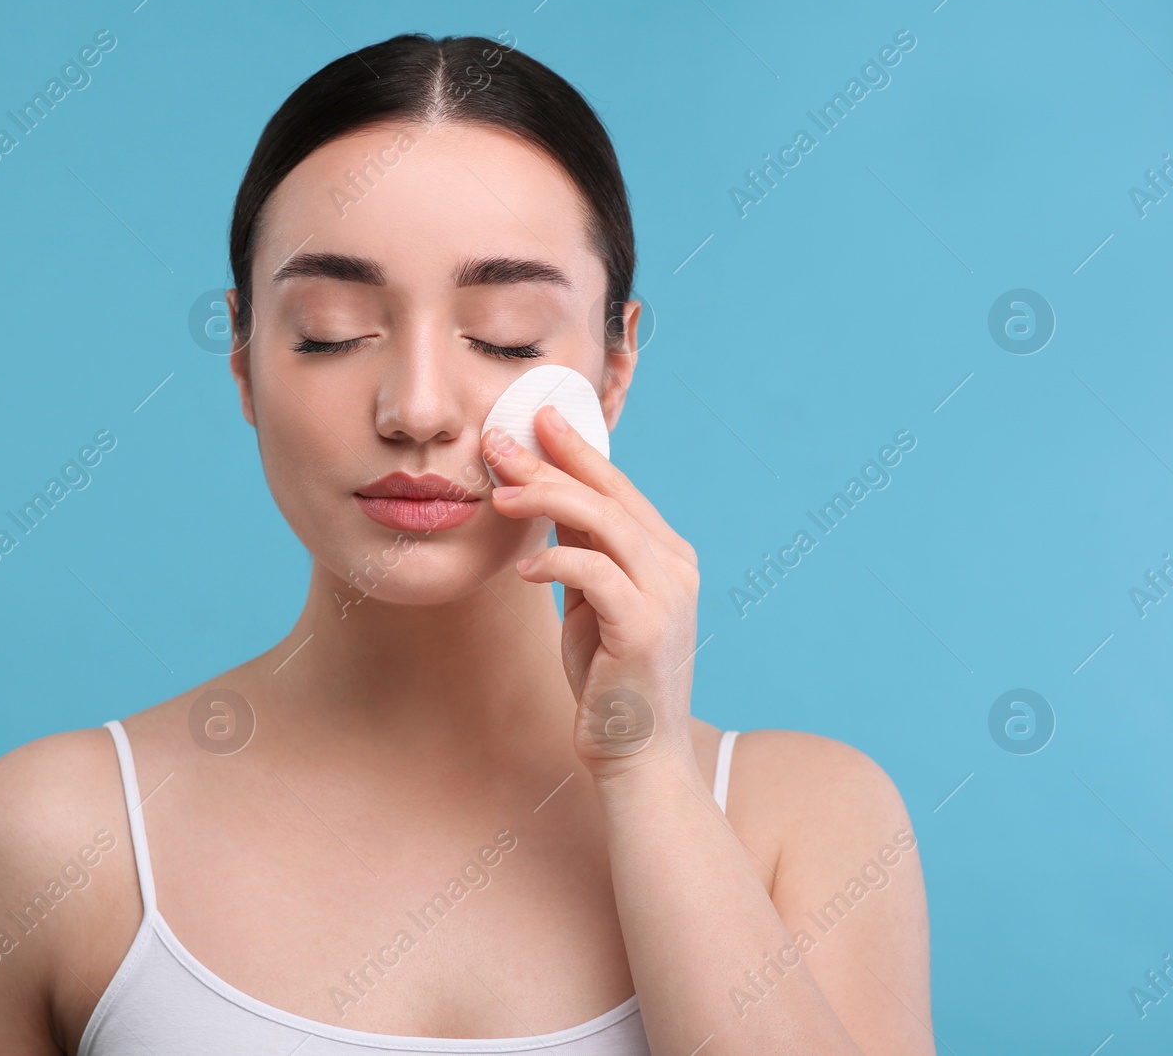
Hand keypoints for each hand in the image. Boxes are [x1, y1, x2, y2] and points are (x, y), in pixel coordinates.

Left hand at [483, 405, 701, 779]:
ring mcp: (666, 595)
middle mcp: (674, 566)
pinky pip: (594, 573)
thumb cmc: (609, 678)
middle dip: (550, 461)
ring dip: (546, 500)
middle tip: (500, 439)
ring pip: (603, 522)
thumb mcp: (590, 602)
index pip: (616, 487)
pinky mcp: (645, 626)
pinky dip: (554, 563)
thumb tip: (545, 497)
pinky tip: (522, 570)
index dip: (574, 449)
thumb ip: (581, 551)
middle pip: (607, 494)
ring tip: (498, 495)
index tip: (534, 418)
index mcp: (665, 555)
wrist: (638, 755)